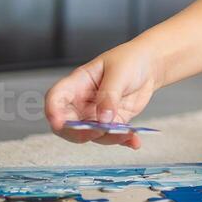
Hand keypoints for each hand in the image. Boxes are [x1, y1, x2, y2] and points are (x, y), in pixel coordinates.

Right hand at [44, 41, 162, 149]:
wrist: (148, 66)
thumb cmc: (129, 60)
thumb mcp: (119, 73)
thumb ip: (109, 96)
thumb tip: (103, 119)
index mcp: (78, 83)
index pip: (56, 98)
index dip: (53, 111)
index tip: (58, 122)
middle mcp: (82, 101)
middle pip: (68, 124)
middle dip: (79, 132)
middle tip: (99, 132)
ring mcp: (95, 114)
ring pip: (90, 134)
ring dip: (106, 138)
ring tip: (126, 133)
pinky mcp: (111, 122)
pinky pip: (111, 137)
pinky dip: (122, 140)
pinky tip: (133, 140)